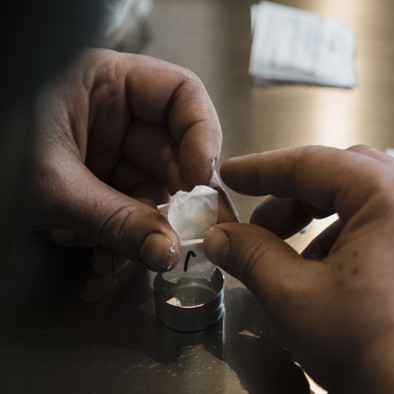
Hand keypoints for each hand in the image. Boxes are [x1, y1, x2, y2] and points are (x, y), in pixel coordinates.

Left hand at [27, 48, 236, 272]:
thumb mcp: (50, 185)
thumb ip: (113, 218)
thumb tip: (167, 251)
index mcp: (103, 84)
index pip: (180, 93)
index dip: (202, 132)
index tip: (201, 177)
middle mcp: (111, 115)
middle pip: (172, 151)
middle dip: (173, 199)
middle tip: (181, 234)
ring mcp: (103, 152)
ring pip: (151, 190)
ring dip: (145, 231)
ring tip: (124, 258)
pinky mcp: (92, 186)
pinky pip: (127, 212)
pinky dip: (121, 240)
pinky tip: (105, 261)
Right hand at [203, 145, 393, 391]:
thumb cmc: (377, 351)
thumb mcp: (295, 298)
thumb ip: (252, 255)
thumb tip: (224, 237)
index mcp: (393, 196)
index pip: (314, 163)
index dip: (264, 170)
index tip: (234, 177)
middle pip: (350, 176)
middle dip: (299, 197)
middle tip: (263, 226)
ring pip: (380, 204)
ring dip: (333, 222)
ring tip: (304, 266)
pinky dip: (369, 241)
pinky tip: (348, 281)